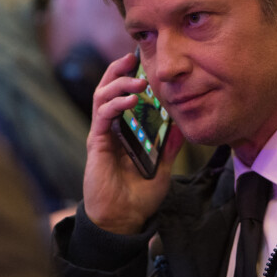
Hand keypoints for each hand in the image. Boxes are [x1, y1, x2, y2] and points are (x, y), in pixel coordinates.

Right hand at [83, 52, 183, 234]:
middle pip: (107, 90)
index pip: (123, 96)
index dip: (129, 77)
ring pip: (102, 97)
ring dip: (119, 84)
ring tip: (138, 79)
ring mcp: (102, 135)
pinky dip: (115, 104)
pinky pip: (102, 116)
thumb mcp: (162, 167)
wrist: (123, 219)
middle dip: (118, 71)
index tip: (143, 62)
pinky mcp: (96, 143)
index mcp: (124, 131)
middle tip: (132, 57)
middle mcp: (110, 129)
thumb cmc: (139, 195)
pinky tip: (131, 100)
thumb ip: (169, 146)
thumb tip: (181, 125)